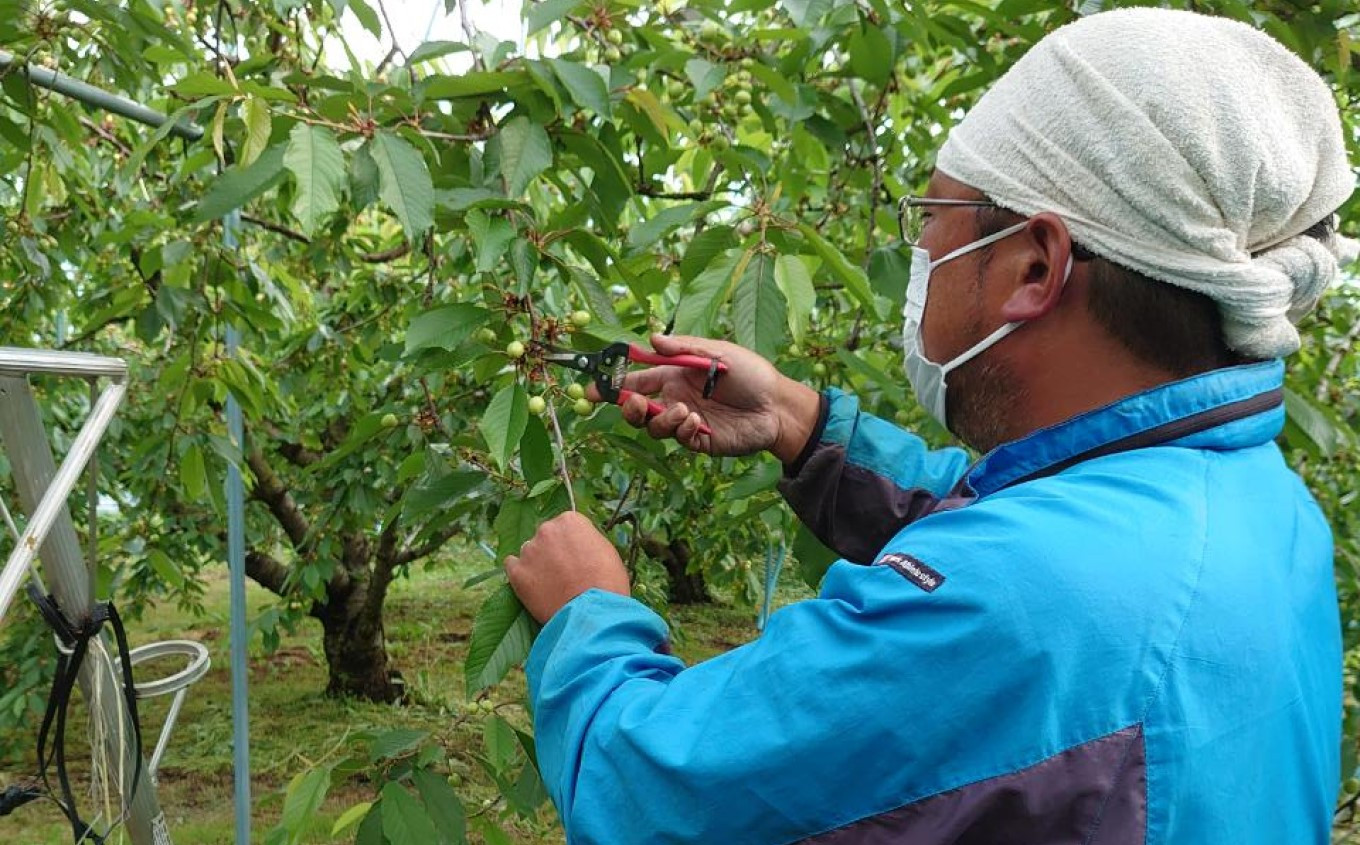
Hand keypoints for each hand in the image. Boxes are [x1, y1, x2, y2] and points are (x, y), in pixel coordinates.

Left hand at [504, 512, 630, 623]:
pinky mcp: (516, 572)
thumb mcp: (606, 552)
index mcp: (570, 520)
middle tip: (563, 572)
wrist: (591, 614)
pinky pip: (512, 566)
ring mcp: (529, 551)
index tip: (576, 557)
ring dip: (537, 563)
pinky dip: (520, 574)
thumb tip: (578, 545)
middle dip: (552, 550)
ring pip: (530, 552)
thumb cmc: (607, 584)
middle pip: (546, 536)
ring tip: (550, 585)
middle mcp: (546, 530)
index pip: (566, 525)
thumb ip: (587, 541)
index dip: (572, 543)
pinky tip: (532, 586)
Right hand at [590, 334, 821, 461]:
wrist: (777, 406)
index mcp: (675, 374)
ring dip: (662, 420)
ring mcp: (685, 420)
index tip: (593, 389)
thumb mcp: (717, 353)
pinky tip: (697, 422)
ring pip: (654, 426)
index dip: (614, 384)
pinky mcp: (698, 441)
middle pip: (637, 408)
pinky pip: (677, 439)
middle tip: (634, 406)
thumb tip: (651, 339)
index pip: (636, 379)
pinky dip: (681, 430)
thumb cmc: (750, 373)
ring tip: (685, 412)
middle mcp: (675, 397)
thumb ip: (683, 349)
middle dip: (629, 408)